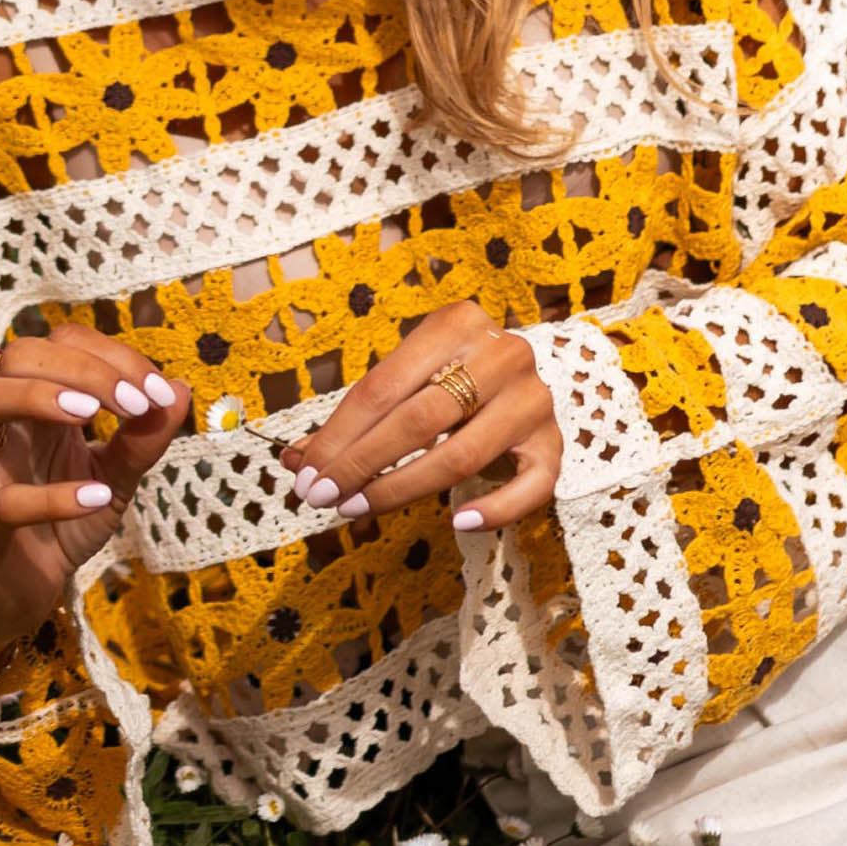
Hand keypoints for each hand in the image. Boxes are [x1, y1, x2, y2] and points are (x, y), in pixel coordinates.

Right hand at [0, 323, 187, 690]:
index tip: (155, 391)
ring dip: (36, 397)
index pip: (61, 344)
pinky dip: (49, 498)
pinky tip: (93, 497)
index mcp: (36, 403)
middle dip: (82, 368)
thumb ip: (143, 438)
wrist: (27, 590)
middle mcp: (2, 425)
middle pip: (18, 355)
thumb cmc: (64, 522)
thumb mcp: (116, 478)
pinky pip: (0, 502)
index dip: (110, 356)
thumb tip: (179, 389)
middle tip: (133, 403)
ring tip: (92, 417)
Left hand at [283, 299, 560, 537]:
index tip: (305, 474)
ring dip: (401, 489)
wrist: (523, 376)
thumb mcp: (403, 380)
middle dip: (362, 463)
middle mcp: (503, 355)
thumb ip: (355, 418)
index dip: (339, 435)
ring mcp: (533, 400)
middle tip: (323, 497)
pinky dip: (494, 510)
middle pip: (420, 420)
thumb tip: (293, 460)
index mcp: (458, 323)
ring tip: (358, 509)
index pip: (383, 386)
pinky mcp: (554, 443)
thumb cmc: (448, 379)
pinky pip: (529, 487)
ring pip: (462, 456)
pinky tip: (458, 522)